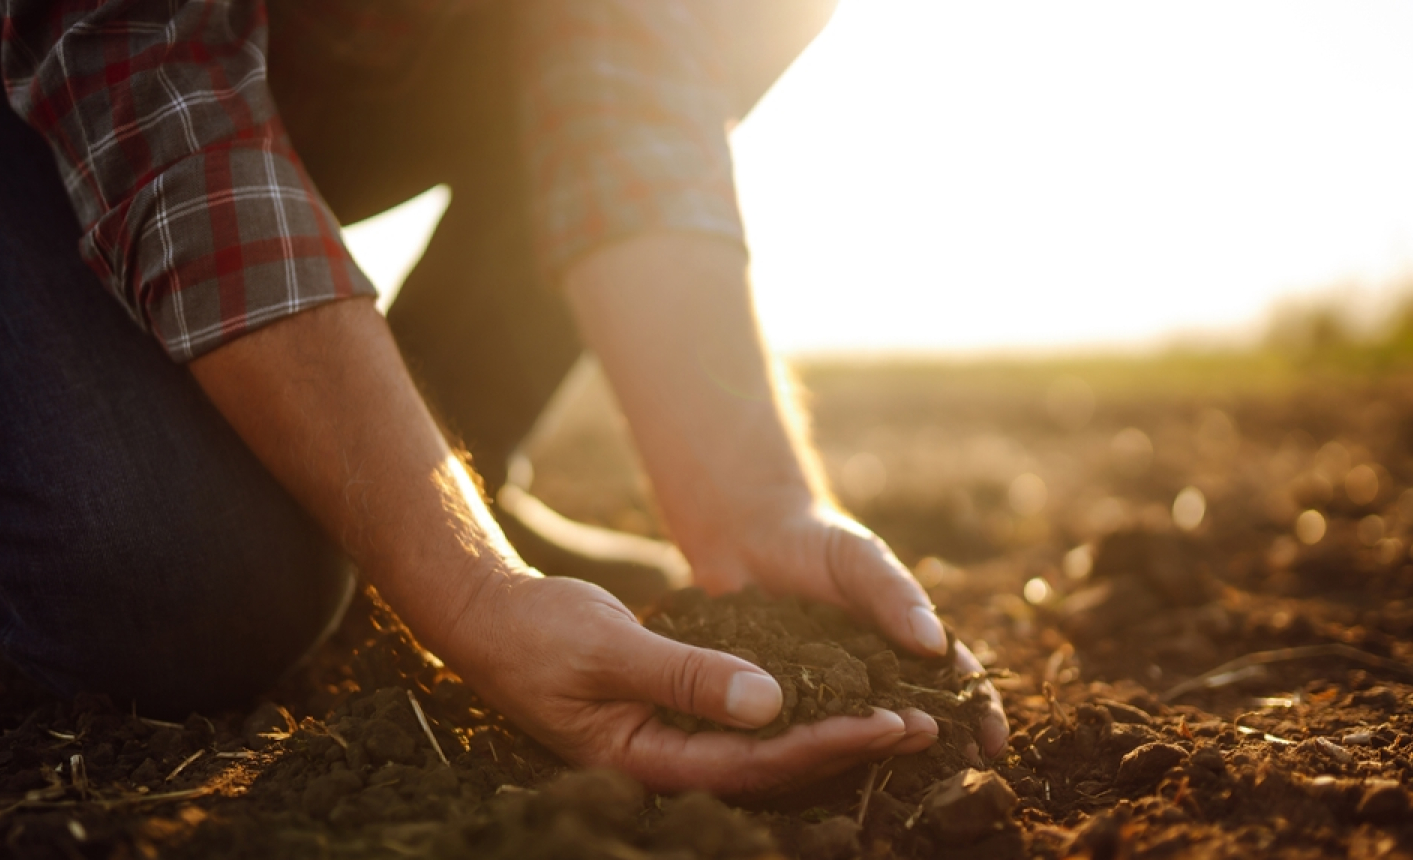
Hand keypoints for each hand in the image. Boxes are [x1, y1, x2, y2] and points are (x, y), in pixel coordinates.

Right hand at [434, 571, 940, 794]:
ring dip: (830, 733)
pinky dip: (794, 712)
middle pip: (773, 769)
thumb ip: (686, 676)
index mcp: (646, 760)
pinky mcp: (673, 717)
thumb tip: (770, 704)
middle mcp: (666, 762)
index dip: (826, 745)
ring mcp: (670, 742)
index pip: (756, 765)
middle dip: (847, 748)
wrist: (490, 620)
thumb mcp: (610, 649)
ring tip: (899, 718)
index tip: (888, 722)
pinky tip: (834, 697)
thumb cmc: (539, 633)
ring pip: (765, 751)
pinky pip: (746, 725)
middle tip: (922, 727)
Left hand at [685, 501, 1010, 758]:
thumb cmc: (816, 540)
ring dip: (878, 753)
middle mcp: (873, 674)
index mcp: (904, 640)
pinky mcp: (783, 697)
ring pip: (861, 732)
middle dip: (939, 748)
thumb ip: (894, 595)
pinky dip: (817, 746)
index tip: (994, 742)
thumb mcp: (860, 559)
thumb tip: (935, 643)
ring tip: (898, 777)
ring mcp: (829, 690)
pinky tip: (822, 765)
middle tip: (955, 775)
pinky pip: (803, 726)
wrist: (748, 535)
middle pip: (915, 716)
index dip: (978, 713)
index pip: (953, 681)